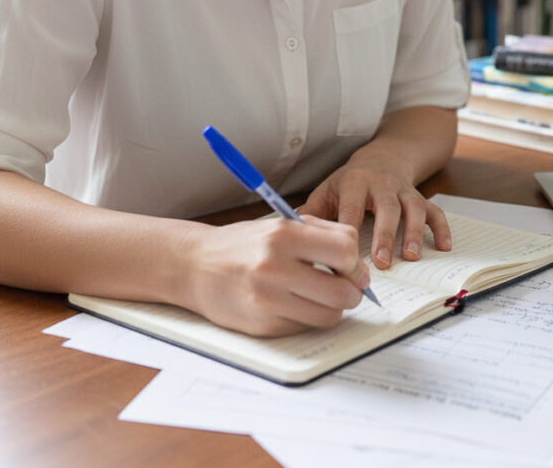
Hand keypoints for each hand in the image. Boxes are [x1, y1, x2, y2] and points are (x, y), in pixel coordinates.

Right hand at [179, 215, 370, 336]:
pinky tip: (295, 304)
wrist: (194, 266)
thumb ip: (320, 235)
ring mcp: (268, 300)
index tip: (352, 266)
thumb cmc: (243, 244)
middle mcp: (275, 266)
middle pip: (343, 290)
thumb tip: (357, 263)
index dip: (355, 261)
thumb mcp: (279, 224)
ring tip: (322, 296)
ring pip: (329, 315)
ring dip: (334, 308)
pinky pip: (305, 327)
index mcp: (283, 234)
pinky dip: (308, 318)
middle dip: (353, 291)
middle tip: (347, 287)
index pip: (345, 249)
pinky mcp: (262, 325)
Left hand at [297, 155, 451, 270]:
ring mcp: (404, 190)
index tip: (345, 256)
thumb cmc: (350, 182)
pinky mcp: (420, 196)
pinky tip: (443, 247)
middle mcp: (382, 184)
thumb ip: (311, 212)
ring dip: (414, 232)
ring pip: (413, 208)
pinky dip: (441, 228)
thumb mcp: (328, 190)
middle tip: (382, 262)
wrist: (382, 158)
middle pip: (386, 207)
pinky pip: (435, 211)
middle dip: (385, 234)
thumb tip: (283, 233)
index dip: (350, 230)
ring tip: (412, 256)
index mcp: (355, 183)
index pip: (352, 207)